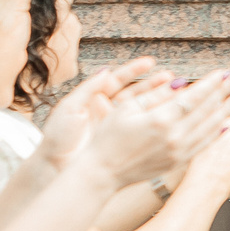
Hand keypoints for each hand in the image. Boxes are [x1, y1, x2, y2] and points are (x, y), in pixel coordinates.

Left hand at [35, 58, 164, 169]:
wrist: (54, 167)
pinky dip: (153, 122)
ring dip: (157, 103)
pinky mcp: (119, 143)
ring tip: (175, 95)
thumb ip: (88, 88)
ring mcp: (115, 128)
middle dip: (152, 86)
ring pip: (140, 111)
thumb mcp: (71, 108)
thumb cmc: (58, 137)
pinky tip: (167, 116)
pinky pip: (139, 130)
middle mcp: (107, 112)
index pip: (118, 80)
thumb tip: (107, 70)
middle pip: (133, 94)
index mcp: (94, 100)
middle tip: (171, 79)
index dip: (134, 71)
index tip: (150, 63)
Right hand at [74, 71, 229, 188]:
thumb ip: (156, 94)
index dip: (211, 84)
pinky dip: (216, 133)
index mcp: (160, 120)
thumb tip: (182, 83)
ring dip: (224, 112)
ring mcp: (178, 152)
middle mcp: (174, 137)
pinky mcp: (178, 163)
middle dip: (222, 94)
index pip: (194, 97)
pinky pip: (203, 145)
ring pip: (209, 129)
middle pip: (206, 111)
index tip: (223, 73)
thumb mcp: (127, 108)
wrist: (103, 171)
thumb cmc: (109, 136)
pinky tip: (224, 124)